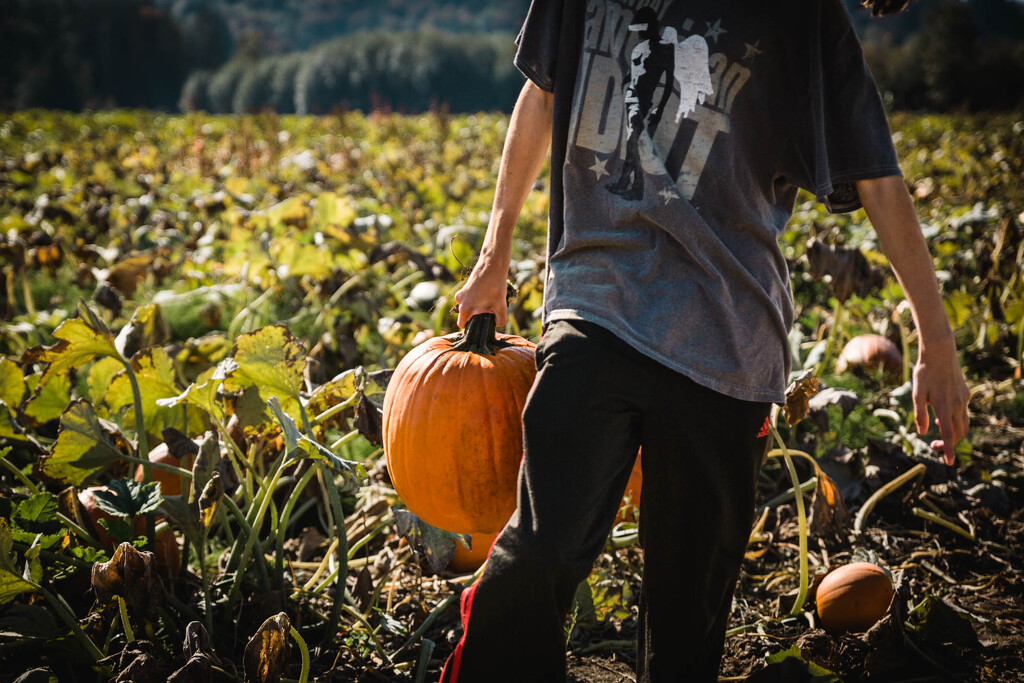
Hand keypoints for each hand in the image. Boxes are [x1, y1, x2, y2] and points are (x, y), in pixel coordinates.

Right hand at [454, 258, 508, 328]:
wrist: (492, 265)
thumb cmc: (495, 287)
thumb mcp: (501, 307)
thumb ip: (500, 320)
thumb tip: (496, 324)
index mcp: (465, 309)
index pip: (461, 325)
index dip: (471, 326)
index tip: (481, 324)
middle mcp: (459, 302)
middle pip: (466, 315)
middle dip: (476, 315)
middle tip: (489, 310)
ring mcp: (461, 293)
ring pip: (468, 306)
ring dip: (476, 306)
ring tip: (489, 300)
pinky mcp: (465, 287)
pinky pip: (469, 298)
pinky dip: (476, 298)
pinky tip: (487, 293)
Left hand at [912, 337, 969, 465]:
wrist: (940, 352)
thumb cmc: (924, 372)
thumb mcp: (916, 393)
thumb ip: (919, 414)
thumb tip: (923, 433)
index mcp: (944, 407)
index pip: (948, 435)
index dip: (948, 450)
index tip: (949, 463)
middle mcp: (957, 405)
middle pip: (959, 433)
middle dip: (949, 443)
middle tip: (933, 446)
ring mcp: (964, 399)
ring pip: (964, 423)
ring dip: (953, 430)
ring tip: (936, 426)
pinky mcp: (966, 393)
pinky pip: (963, 410)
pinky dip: (954, 417)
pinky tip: (942, 409)